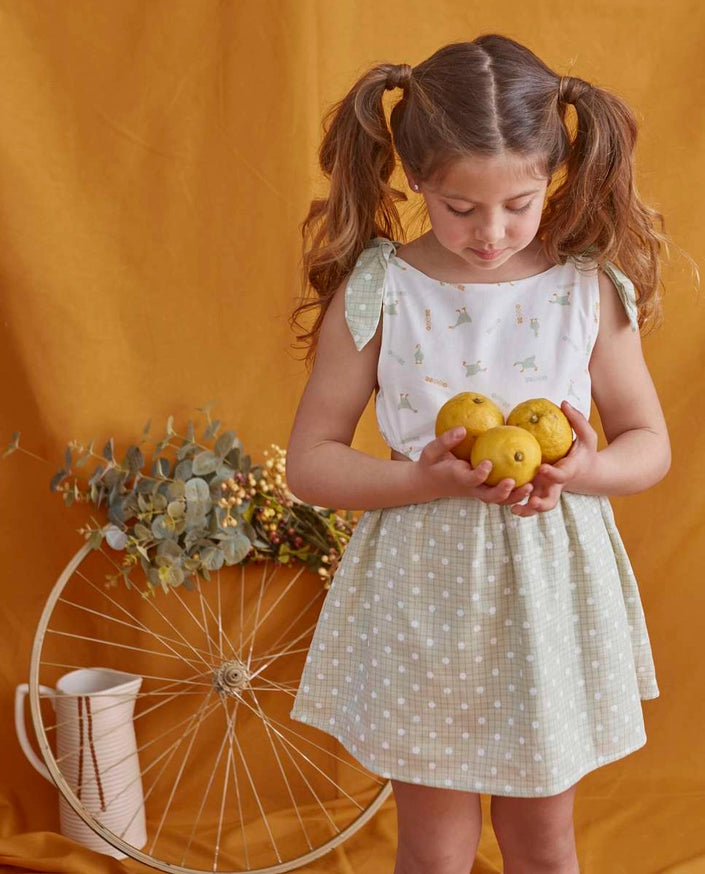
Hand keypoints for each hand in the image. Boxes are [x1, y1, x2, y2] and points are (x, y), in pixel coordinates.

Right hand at [415, 427, 533, 505]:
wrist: (428, 483)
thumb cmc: (430, 464)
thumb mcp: (431, 451)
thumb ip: (445, 441)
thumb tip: (462, 428)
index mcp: (458, 478)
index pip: (471, 479)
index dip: (480, 474)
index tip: (488, 463)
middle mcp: (471, 488)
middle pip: (489, 497)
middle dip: (502, 492)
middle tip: (513, 481)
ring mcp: (478, 492)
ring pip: (498, 500)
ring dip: (515, 496)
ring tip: (531, 486)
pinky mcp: (484, 491)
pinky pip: (502, 495)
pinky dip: (516, 493)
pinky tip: (532, 481)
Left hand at [511, 401, 598, 516]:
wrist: (587, 472)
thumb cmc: (584, 452)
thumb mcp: (587, 436)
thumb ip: (577, 420)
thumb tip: (563, 403)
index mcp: (568, 472)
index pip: (561, 475)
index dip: (552, 473)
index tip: (542, 468)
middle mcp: (557, 486)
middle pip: (551, 500)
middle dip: (541, 503)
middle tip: (532, 501)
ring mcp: (547, 492)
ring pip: (538, 506)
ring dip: (528, 510)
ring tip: (515, 509)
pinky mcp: (539, 493)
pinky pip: (528, 502)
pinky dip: (520, 505)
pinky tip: (506, 502)